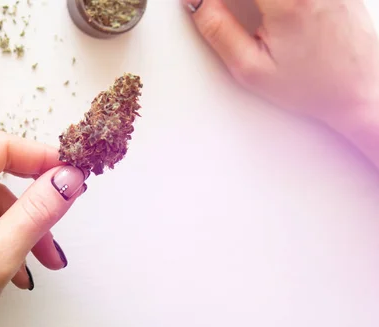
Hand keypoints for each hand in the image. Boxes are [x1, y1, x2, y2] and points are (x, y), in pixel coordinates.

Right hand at [182, 0, 378, 135]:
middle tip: (218, 7)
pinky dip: (272, 1)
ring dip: (251, 1)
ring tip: (248, 13)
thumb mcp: (251, 68)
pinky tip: (267, 12)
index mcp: (287, 1)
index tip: (199, 2)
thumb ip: (217, 29)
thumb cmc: (310, 85)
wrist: (359, 89)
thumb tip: (195, 1)